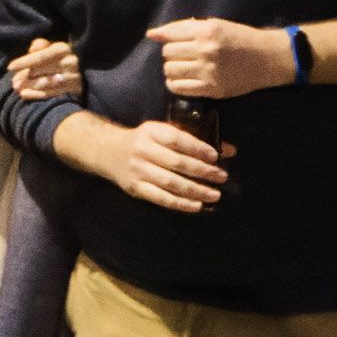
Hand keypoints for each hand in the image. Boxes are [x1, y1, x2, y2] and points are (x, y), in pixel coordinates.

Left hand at [7, 38, 82, 102]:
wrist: (77, 73)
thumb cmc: (56, 58)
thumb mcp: (50, 48)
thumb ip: (40, 45)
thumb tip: (32, 49)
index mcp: (63, 48)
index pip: (41, 56)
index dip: (24, 61)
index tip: (10, 67)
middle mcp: (71, 62)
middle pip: (42, 70)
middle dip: (25, 76)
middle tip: (13, 81)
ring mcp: (73, 77)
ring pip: (46, 83)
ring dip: (29, 86)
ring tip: (17, 88)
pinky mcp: (74, 90)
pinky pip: (51, 93)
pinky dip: (36, 94)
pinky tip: (24, 94)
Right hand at [96, 117, 230, 213]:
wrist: (108, 152)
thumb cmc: (144, 141)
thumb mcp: (163, 132)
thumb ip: (193, 139)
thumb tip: (228, 150)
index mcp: (151, 132)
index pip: (177, 139)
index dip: (197, 148)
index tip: (215, 156)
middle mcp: (143, 150)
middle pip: (176, 163)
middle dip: (202, 171)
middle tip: (221, 177)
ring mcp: (138, 170)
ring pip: (170, 183)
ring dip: (195, 190)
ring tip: (214, 195)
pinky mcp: (135, 188)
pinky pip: (161, 198)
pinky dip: (180, 203)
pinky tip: (197, 205)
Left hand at [148, 18, 293, 100]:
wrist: (267, 58)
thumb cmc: (241, 38)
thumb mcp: (216, 25)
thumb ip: (184, 28)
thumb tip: (152, 34)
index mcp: (207, 31)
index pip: (170, 35)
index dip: (167, 39)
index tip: (173, 42)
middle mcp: (206, 50)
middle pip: (168, 54)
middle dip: (171, 54)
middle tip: (182, 55)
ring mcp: (208, 71)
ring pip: (170, 71)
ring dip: (172, 69)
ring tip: (184, 67)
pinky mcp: (211, 89)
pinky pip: (178, 88)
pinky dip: (175, 84)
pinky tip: (184, 79)